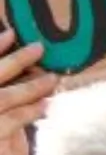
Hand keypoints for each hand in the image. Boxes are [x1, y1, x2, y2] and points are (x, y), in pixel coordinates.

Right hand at [0, 29, 56, 154]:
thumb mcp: (1, 121)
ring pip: (2, 97)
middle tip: (37, 47)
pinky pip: (12, 120)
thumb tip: (33, 76)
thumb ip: (8, 99)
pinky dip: (31, 110)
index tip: (10, 33)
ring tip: (51, 78)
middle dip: (13, 60)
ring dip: (29, 86)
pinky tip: (46, 105)